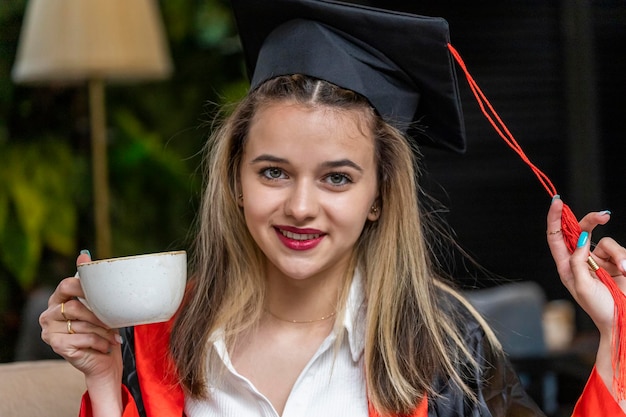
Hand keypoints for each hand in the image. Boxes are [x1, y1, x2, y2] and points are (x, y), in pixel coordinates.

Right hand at [39, 252, 122, 414]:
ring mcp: (49, 330)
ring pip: (81, 323)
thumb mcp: (101, 306)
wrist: (104, 360)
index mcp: (59, 298)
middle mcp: (49, 313)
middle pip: (75, 305)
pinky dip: (100, 341)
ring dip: (103, 330)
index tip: (102, 292)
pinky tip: (107, 345)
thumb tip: (84, 255)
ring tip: (115, 336)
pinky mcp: (56, 345)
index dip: (84, 286)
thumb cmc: (104, 330)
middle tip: (114, 321)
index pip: (67, 284)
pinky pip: (83, 338)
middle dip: (98, 314)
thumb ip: (93, 284)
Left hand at [547, 197, 625, 405]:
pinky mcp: (616, 263)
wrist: (623, 320)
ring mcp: (600, 261)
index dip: (555, 218)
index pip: (556, 237)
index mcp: (566, 266)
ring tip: (623, 271)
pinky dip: (625, 259)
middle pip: (581, 231)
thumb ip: (578, 261)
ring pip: (606, 241)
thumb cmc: (599, 308)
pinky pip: (619, 251)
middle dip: (591, 221)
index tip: (558, 202)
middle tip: (603, 216)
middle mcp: (581, 261)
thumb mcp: (582, 286)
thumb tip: (581, 239)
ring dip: (617, 254)